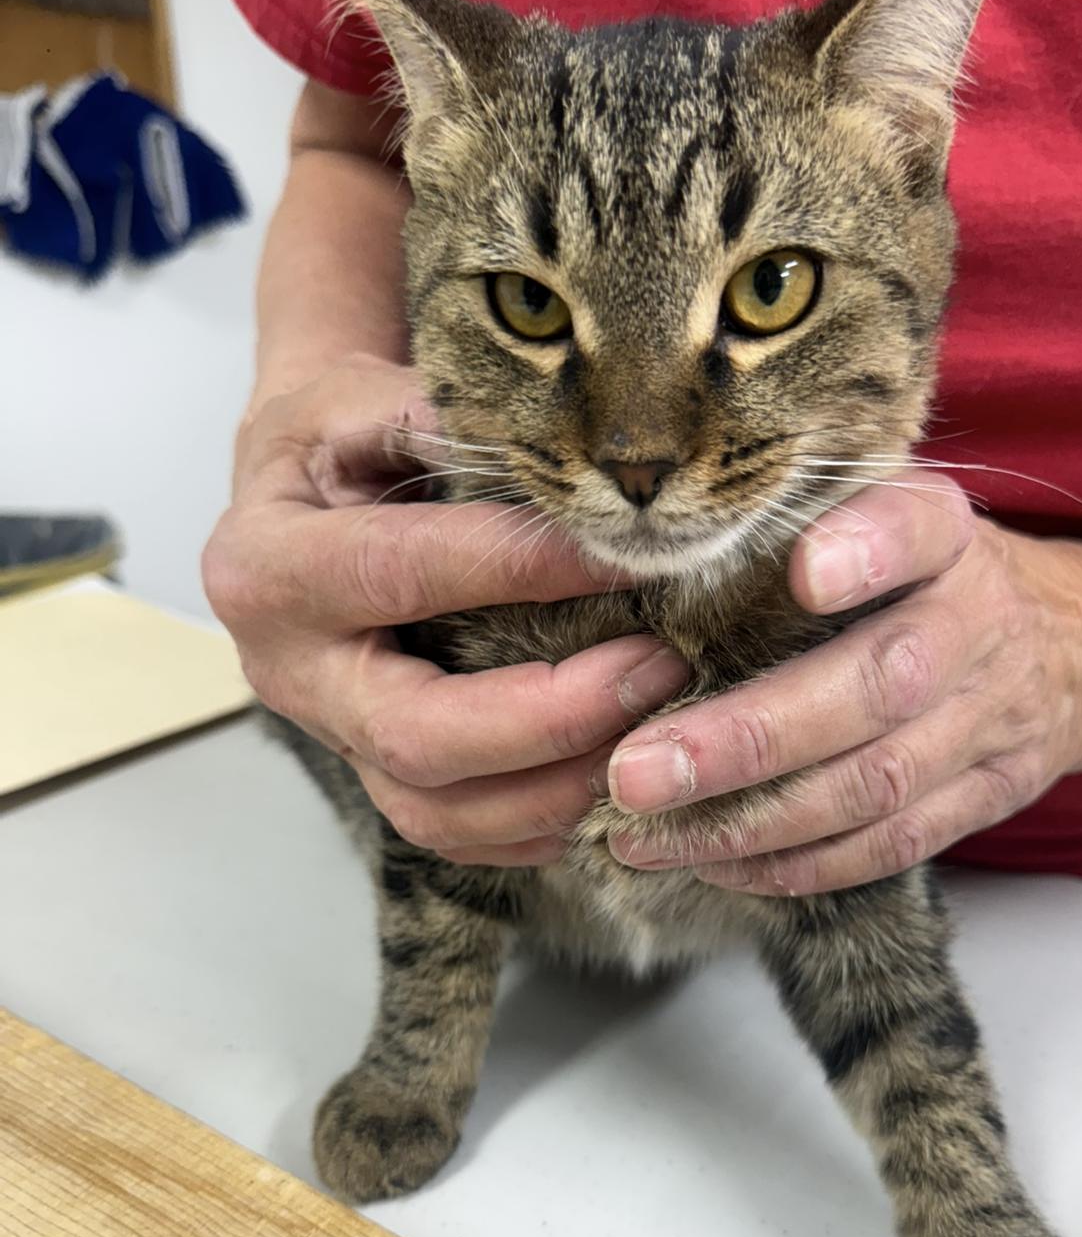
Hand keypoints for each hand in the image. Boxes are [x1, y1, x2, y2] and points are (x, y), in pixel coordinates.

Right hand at [203, 355, 683, 862]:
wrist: (293, 499)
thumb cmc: (333, 443)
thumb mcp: (356, 402)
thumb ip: (431, 417)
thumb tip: (540, 444)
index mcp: (267, 566)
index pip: (406, 572)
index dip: (522, 567)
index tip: (627, 551)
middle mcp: (285, 669)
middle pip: (417, 733)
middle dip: (553, 714)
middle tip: (660, 667)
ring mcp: (328, 737)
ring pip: (437, 810)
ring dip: (558, 788)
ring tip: (655, 730)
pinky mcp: (370, 775)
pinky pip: (454, 834)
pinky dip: (536, 824)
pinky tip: (611, 781)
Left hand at [606, 474, 1081, 893]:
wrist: (1079, 643)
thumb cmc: (928, 570)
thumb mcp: (887, 509)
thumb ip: (793, 520)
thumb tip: (640, 551)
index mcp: (946, 534)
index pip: (916, 528)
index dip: (867, 550)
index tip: (806, 572)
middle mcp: (977, 622)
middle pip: (876, 686)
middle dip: (749, 737)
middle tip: (638, 771)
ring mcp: (991, 719)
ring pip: (876, 783)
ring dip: (753, 820)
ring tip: (646, 834)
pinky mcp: (989, 795)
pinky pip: (892, 844)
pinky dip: (800, 864)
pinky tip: (716, 864)